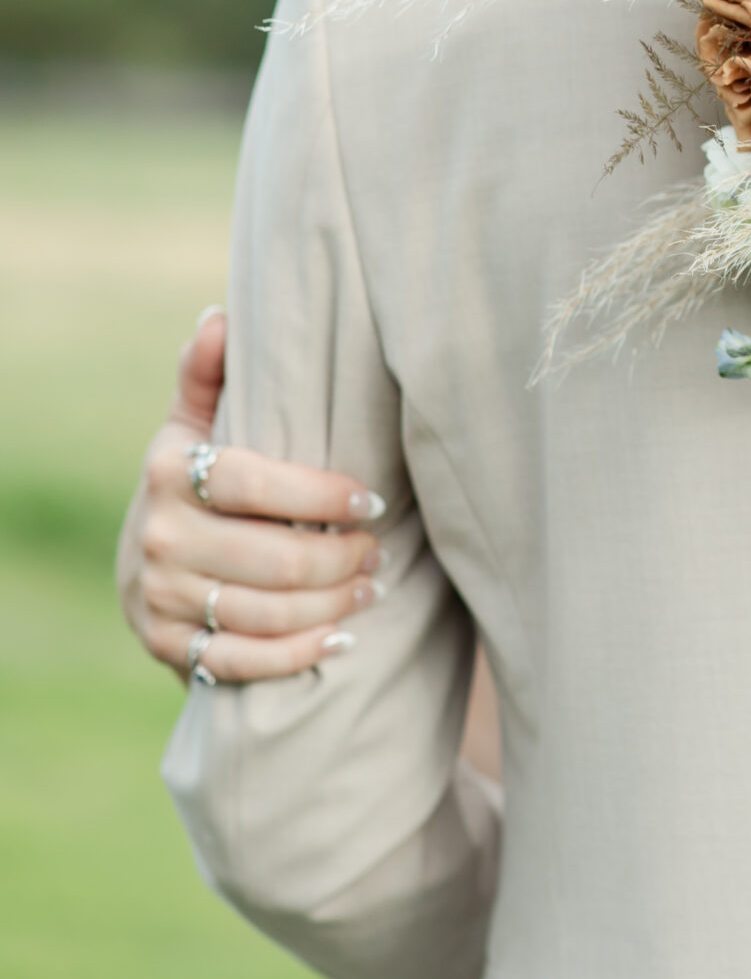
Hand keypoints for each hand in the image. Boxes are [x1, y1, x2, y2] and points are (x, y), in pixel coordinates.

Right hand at [116, 309, 387, 682]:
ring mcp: (160, 597)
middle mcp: (159, 537)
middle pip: (272, 558)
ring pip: (265, 612)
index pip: (253, 484)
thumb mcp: (194, 425)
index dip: (319, 495)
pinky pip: (242, 661)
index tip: (370, 500)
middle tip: (378, 549)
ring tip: (372, 586)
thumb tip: (219, 317)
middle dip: (341, 558)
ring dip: (332, 603)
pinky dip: (298, 653)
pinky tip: (341, 638)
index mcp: (169, 472)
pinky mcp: (168, 647)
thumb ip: (207, 375)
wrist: (145, 566)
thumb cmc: (194, 482)